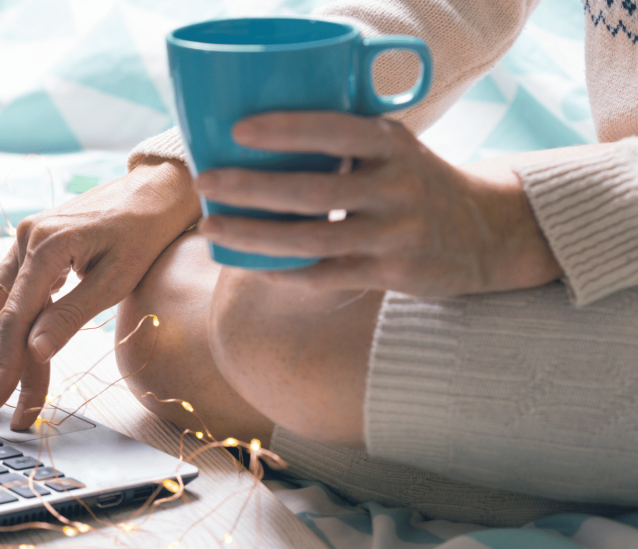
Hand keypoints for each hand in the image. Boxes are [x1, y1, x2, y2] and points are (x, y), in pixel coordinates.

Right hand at [0, 158, 197, 429]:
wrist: (157, 190)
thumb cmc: (145, 232)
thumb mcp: (116, 280)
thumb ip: (71, 315)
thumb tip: (34, 352)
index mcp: (46, 245)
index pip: (15, 317)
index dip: (6, 364)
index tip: (3, 401)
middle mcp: (26, 238)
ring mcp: (26, 239)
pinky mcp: (34, 244)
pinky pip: (8, 287)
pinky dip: (1, 320)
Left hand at [195, 112, 562, 296]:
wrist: (486, 231)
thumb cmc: (416, 181)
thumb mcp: (393, 148)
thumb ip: (344, 141)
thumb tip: (256, 141)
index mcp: (392, 143)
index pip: (335, 129)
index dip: (285, 129)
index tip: (237, 130)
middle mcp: (397, 186)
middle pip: (310, 190)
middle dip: (249, 188)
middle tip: (205, 183)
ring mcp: (396, 233)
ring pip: (310, 240)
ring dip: (253, 236)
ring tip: (211, 230)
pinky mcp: (394, 273)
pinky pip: (325, 276)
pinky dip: (284, 272)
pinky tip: (251, 266)